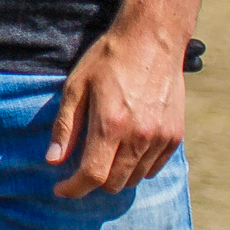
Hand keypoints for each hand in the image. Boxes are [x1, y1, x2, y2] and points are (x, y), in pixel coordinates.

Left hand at [47, 21, 185, 196]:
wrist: (152, 40)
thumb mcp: (76, 87)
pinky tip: (127, 148)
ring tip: (105, 154)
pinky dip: (138, 167)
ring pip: (135, 178)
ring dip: (116, 175)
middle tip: (81, 167)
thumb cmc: (108, 60)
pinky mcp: (175, 135)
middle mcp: (139, 137)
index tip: (61, 189)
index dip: (73, 189)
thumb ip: (65, 127)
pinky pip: (154, 168)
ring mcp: (161, 138)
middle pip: (114, 183)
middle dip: (93, 181)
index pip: (92, 176)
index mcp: (111, 126)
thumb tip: (53, 161)